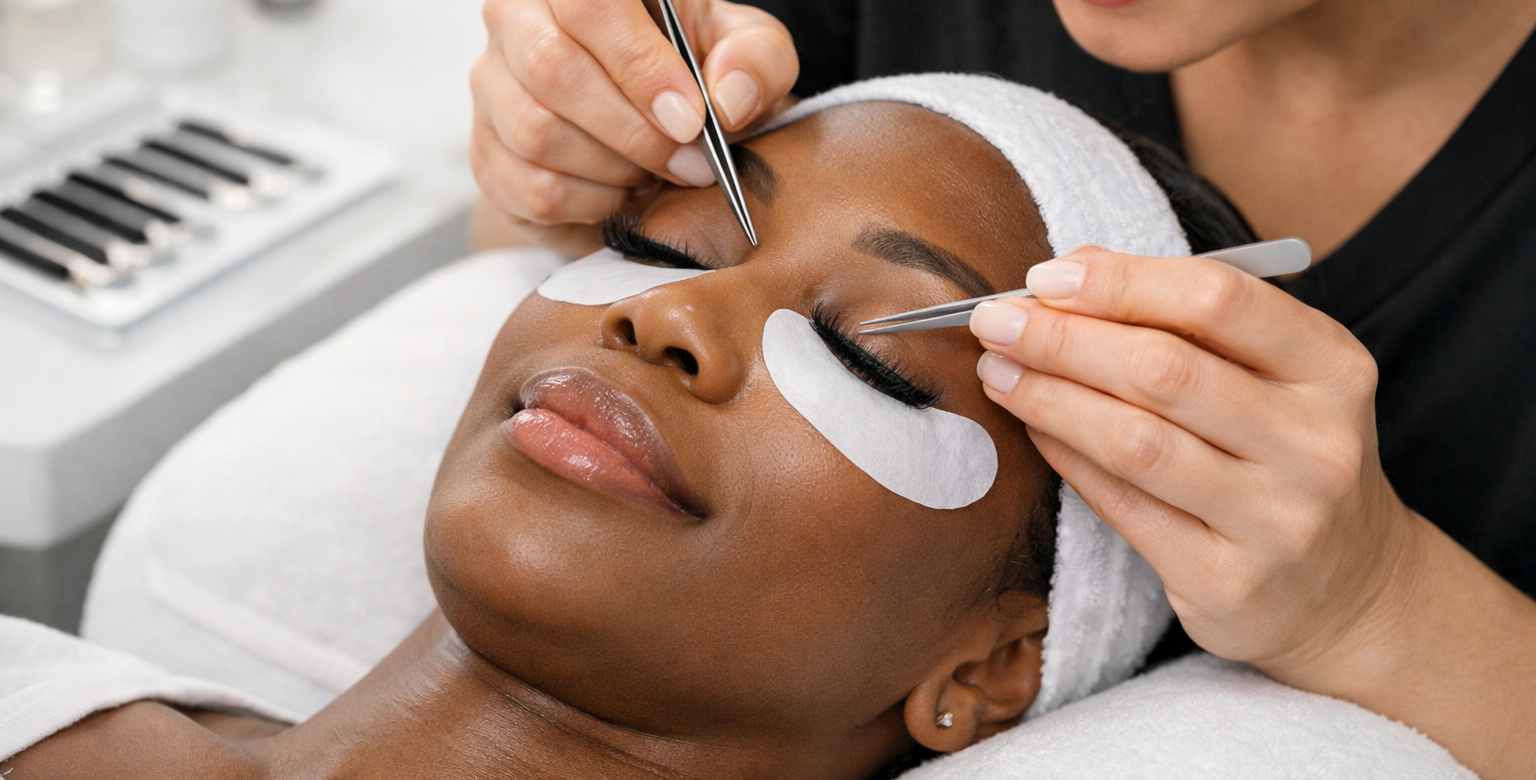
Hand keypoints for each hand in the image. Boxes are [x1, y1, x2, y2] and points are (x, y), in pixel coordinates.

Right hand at [470, 0, 797, 254]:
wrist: (653, 139)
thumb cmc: (694, 78)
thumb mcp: (744, 56)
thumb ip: (755, 61)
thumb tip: (728, 98)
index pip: (589, 3)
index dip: (641, 66)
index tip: (690, 119)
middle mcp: (518, 19)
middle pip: (553, 69)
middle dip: (634, 132)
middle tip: (688, 163)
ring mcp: (492, 87)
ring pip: (536, 132)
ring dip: (614, 170)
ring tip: (655, 176)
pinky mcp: (486, 153)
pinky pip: (529, 187)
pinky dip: (590, 204)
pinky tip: (620, 196)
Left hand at [969, 246, 1535, 775]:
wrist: (1349, 591)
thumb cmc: (1285, 457)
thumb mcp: (1277, 378)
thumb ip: (1187, 320)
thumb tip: (1071, 270)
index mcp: (1333, 368)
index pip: (1217, 300)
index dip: (1120, 281)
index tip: (1045, 276)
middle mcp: (1316, 443)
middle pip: (1163, 370)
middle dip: (1062, 337)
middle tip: (994, 320)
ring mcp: (1276, 519)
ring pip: (1134, 441)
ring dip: (1049, 397)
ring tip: (997, 370)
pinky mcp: (1227, 580)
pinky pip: (1122, 503)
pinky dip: (1065, 455)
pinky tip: (1032, 426)